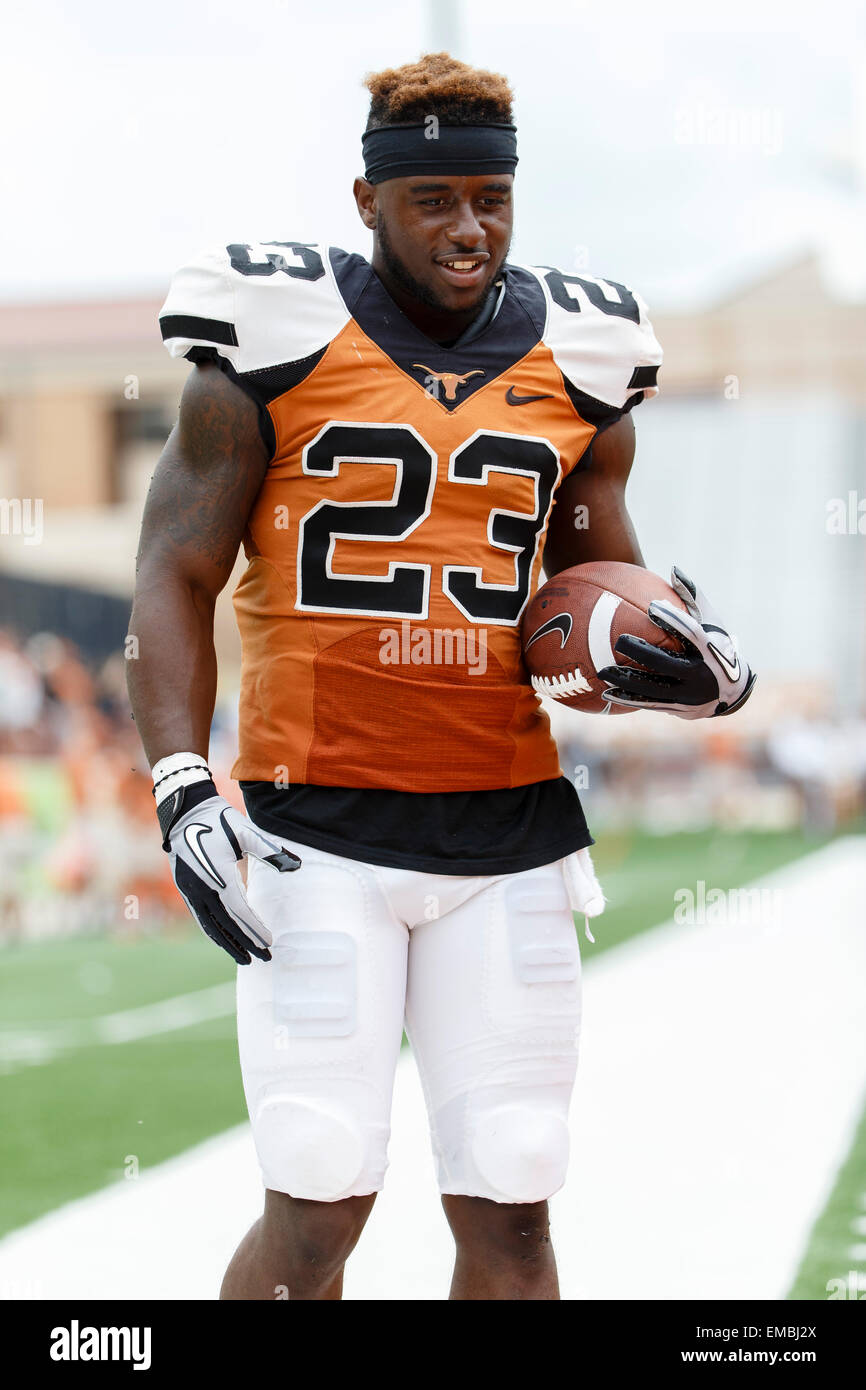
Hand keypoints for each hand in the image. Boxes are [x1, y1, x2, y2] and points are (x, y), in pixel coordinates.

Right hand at [158, 780, 300, 963]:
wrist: (185, 810)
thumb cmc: (219, 820)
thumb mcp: (247, 833)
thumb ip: (271, 851)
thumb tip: (297, 865)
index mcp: (219, 875)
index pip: (240, 911)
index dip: (254, 930)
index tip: (269, 943)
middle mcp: (201, 888)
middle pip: (226, 924)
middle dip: (244, 944)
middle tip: (263, 958)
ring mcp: (190, 890)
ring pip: (210, 925)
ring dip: (227, 943)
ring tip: (244, 958)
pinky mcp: (185, 888)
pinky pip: (200, 917)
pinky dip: (213, 931)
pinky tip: (223, 940)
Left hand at [597, 566, 755, 718]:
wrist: (733, 692)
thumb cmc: (717, 647)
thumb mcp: (712, 623)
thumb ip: (693, 598)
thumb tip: (673, 569)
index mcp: (710, 650)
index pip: (692, 634)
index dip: (673, 621)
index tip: (652, 608)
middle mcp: (699, 675)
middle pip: (667, 663)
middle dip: (642, 653)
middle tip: (619, 640)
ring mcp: (688, 695)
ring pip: (654, 688)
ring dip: (627, 681)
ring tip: (602, 671)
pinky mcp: (678, 708)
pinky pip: (650, 704)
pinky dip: (629, 699)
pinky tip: (606, 693)